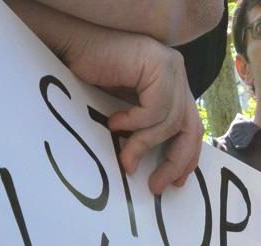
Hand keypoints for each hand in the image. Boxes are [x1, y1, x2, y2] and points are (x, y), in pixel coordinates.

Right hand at [7, 1, 206, 194]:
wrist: (69, 46)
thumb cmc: (89, 79)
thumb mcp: (123, 113)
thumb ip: (142, 131)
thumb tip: (145, 168)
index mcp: (172, 87)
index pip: (191, 128)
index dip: (186, 157)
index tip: (175, 182)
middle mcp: (176, 76)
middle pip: (191, 128)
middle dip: (175, 161)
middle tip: (156, 186)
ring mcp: (171, 69)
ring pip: (172, 122)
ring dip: (144, 145)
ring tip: (124, 157)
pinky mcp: (159, 65)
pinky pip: (156, 109)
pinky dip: (135, 122)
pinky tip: (114, 121)